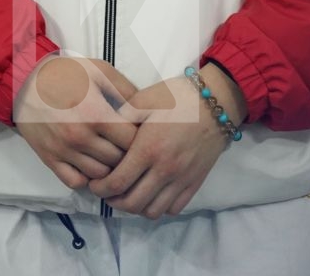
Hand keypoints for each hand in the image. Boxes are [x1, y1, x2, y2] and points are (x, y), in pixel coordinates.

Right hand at [14, 56, 138, 190]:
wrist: (26, 81)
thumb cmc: (65, 73)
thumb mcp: (99, 70)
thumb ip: (125, 89)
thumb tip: (145, 110)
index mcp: (96, 114)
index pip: (131, 142)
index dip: (138, 138)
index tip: (137, 133)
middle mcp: (81, 137)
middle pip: (118, 161)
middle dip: (126, 154)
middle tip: (125, 144)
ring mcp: (64, 151)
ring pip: (99, 175)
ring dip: (108, 167)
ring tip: (109, 154)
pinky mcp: (50, 160)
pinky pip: (76, 182)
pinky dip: (86, 178)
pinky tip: (89, 163)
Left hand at [88, 67, 245, 219]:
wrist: (215, 103)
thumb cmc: (177, 97)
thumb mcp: (144, 99)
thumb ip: (121, 116)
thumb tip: (102, 128)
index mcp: (148, 149)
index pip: (117, 183)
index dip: (100, 188)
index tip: (94, 183)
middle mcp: (164, 170)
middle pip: (132, 204)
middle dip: (113, 201)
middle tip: (107, 190)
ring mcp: (181, 180)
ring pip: (153, 211)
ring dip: (136, 208)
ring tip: (128, 193)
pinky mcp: (195, 183)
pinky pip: (173, 209)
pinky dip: (159, 207)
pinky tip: (151, 193)